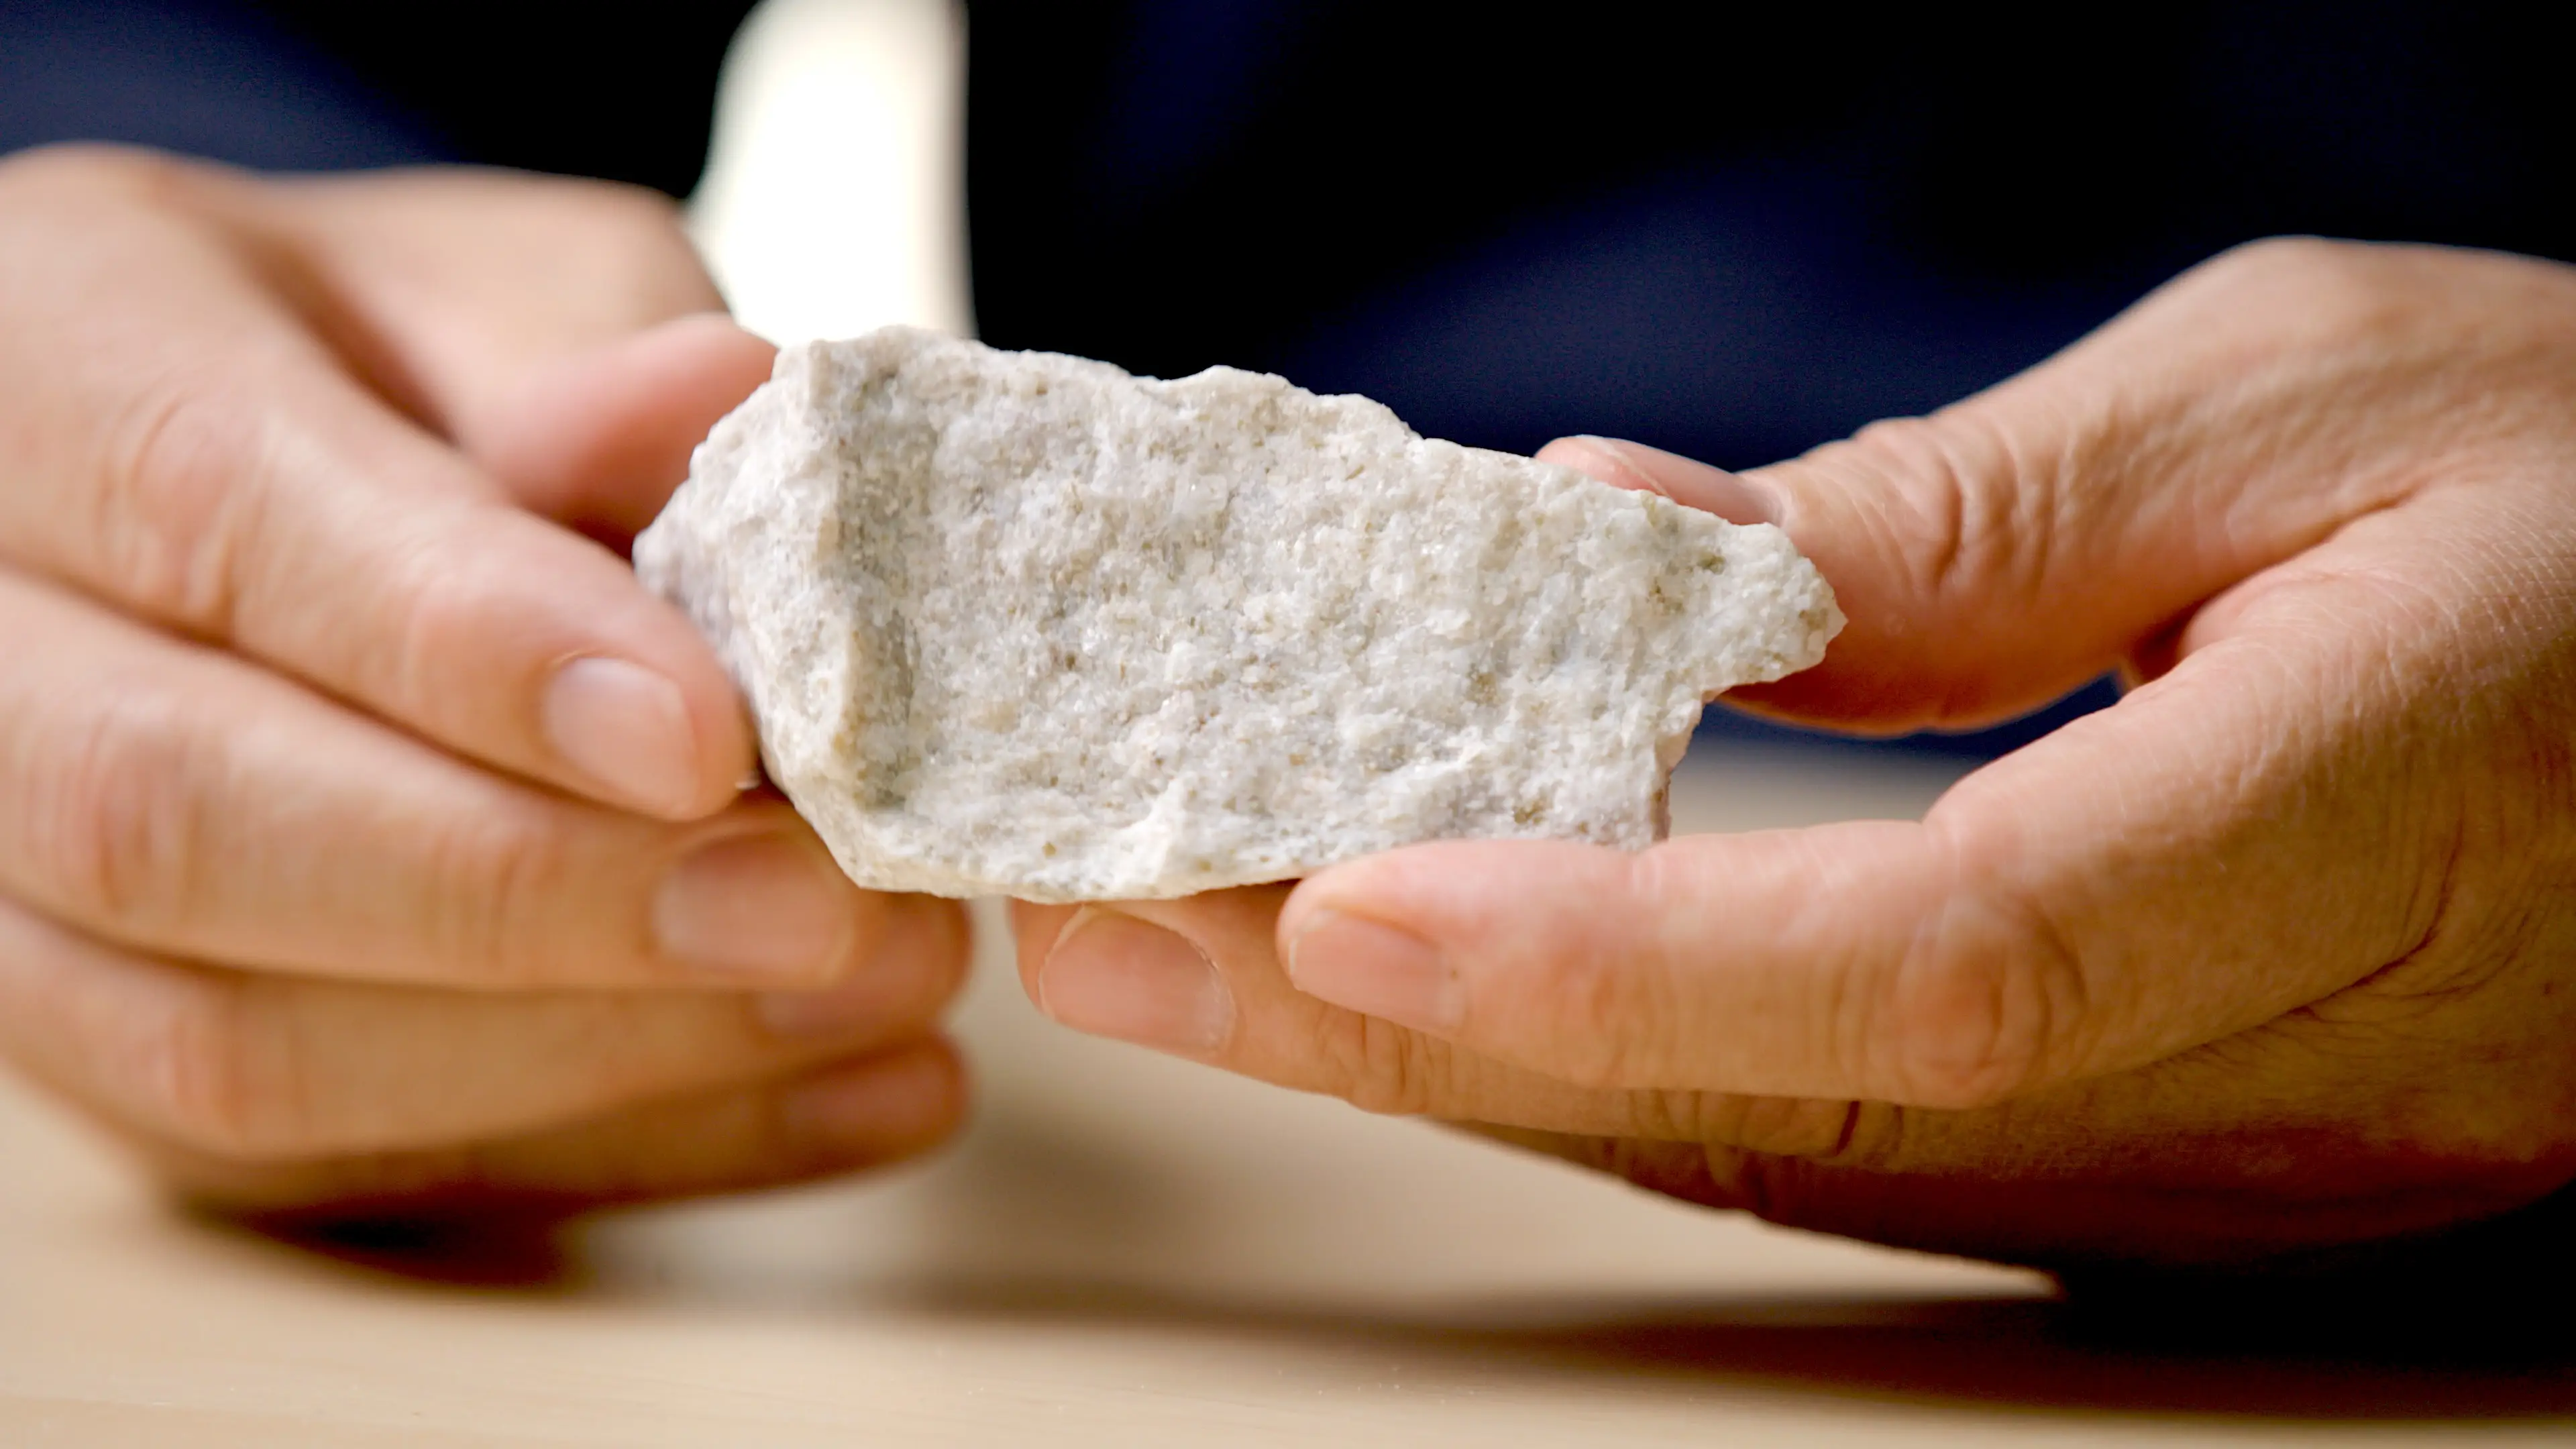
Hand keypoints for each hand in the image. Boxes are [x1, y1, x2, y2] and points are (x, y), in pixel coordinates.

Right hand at [0, 147, 966, 1219]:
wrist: (222, 466)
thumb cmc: (385, 353)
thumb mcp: (499, 279)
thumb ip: (592, 357)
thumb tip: (724, 408)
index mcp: (45, 367)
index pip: (219, 519)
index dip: (470, 647)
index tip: (713, 735)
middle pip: (172, 820)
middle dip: (536, 888)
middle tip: (834, 900)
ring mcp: (2, 886)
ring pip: (232, 1046)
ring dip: (596, 1053)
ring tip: (882, 995)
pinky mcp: (114, 1044)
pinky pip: (322, 1163)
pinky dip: (612, 1145)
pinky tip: (850, 1093)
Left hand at [1015, 238, 2575, 1272]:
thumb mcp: (2310, 403)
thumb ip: (1964, 517)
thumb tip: (1629, 545)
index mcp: (2337, 838)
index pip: (1929, 964)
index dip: (1618, 952)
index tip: (1333, 901)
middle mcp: (2256, 1076)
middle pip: (1771, 1099)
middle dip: (1402, 1030)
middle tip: (1111, 928)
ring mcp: (2202, 1160)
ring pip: (1765, 1150)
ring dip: (1447, 1061)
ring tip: (1184, 953)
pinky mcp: (2154, 1157)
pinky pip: (1827, 1140)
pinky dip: (1592, 1066)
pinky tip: (1416, 995)